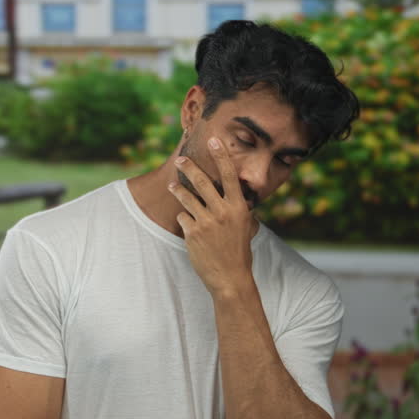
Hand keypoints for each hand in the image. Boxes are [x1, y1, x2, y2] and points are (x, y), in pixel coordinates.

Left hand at [168, 137, 255, 295]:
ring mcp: (206, 222)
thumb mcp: (246, 228)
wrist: (230, 278)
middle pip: (202, 182)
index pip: (230, 176)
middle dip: (188, 167)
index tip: (213, 140)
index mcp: (238, 208)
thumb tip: (238, 197)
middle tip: (179, 159)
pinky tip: (189, 228)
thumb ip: (240, 210)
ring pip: (187, 198)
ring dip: (178, 190)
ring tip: (172, 186)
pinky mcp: (192, 233)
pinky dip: (184, 220)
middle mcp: (222, 212)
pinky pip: (183, 218)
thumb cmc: (239, 252)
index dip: (221, 156)